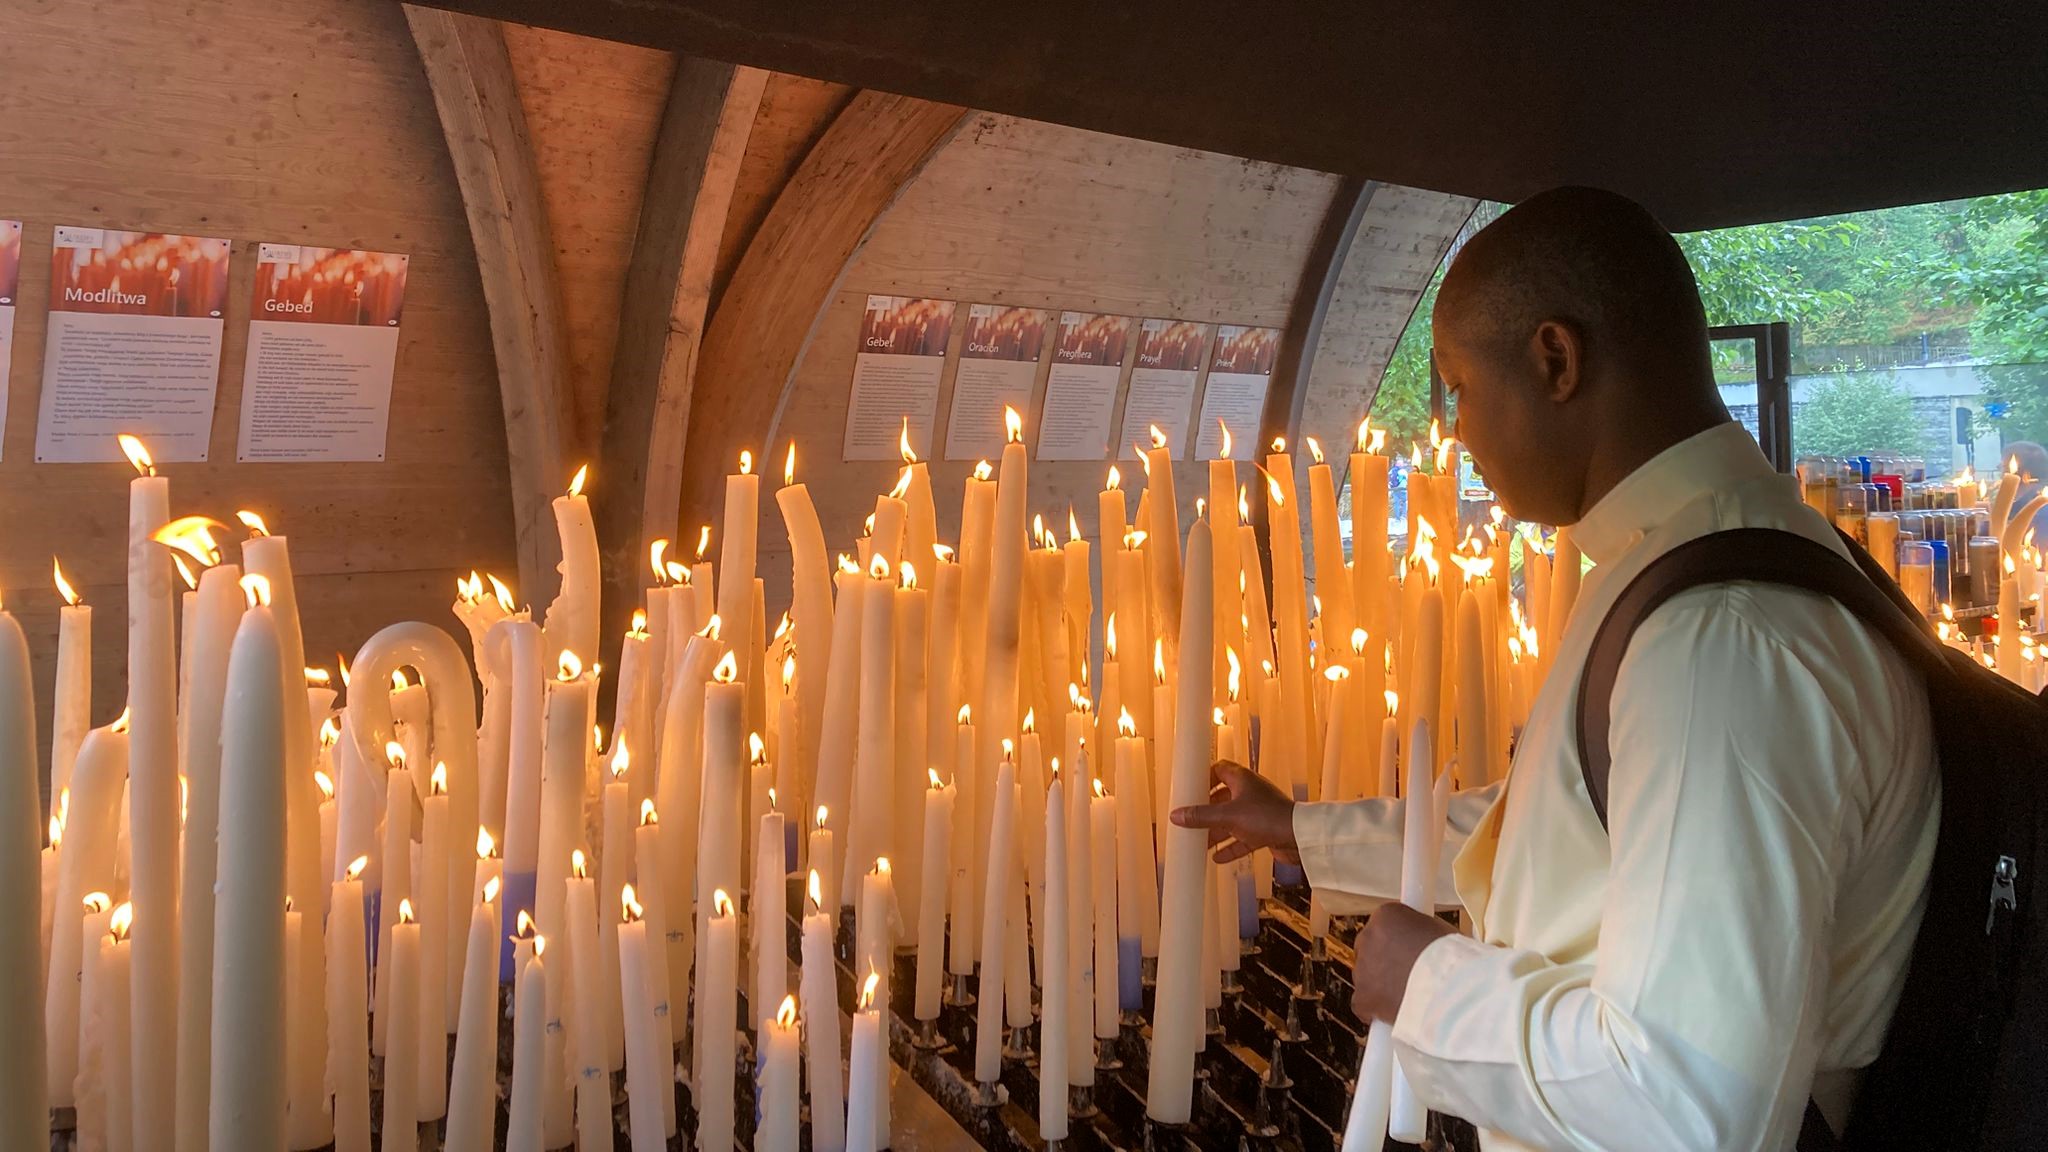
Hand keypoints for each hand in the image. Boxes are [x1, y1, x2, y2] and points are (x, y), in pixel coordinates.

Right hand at [1170, 760, 1298, 865]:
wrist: (1299, 837)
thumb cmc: (1266, 817)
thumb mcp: (1227, 816)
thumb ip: (1201, 817)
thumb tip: (1176, 815)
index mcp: (1242, 779)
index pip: (1219, 769)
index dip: (1205, 778)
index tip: (1190, 790)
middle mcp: (1250, 793)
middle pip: (1223, 798)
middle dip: (1207, 811)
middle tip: (1191, 820)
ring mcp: (1258, 812)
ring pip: (1232, 820)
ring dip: (1216, 831)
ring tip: (1200, 843)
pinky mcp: (1265, 831)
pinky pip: (1243, 838)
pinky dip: (1231, 846)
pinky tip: (1217, 858)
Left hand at [1350, 904, 1454, 1024]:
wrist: (1455, 989)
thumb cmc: (1456, 959)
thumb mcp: (1441, 932)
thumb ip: (1420, 935)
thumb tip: (1420, 945)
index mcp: (1388, 915)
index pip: (1384, 928)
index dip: (1398, 945)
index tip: (1407, 954)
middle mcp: (1369, 937)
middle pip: (1372, 952)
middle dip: (1387, 965)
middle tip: (1409, 977)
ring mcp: (1363, 968)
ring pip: (1367, 978)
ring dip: (1382, 987)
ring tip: (1411, 996)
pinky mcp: (1362, 997)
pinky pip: (1363, 1005)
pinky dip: (1377, 1011)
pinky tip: (1397, 1012)